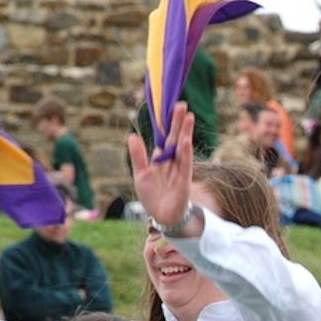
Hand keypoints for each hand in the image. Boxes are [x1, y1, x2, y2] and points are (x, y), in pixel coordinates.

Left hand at [129, 102, 196, 227]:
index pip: (163, 137)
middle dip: (178, 122)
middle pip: (174, 138)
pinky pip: (184, 163)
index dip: (166, 124)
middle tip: (181, 104)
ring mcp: (179, 169)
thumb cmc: (152, 196)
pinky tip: (186, 140)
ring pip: (182, 147)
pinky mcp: (184, 180)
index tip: (168, 108)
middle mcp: (171, 161)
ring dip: (185, 132)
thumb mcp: (140, 174)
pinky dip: (185, 152)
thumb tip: (132, 136)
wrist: (163, 216)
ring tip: (189, 116)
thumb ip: (138, 156)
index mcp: (160, 158)